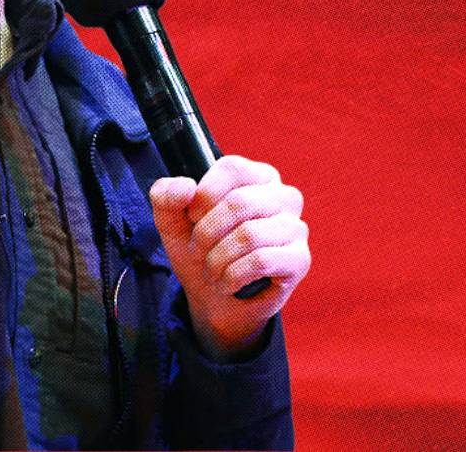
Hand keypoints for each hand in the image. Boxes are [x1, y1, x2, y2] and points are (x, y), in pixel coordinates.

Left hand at [149, 155, 310, 359]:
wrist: (213, 297)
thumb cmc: (198, 249)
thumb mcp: (171, 220)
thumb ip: (166, 195)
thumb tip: (186, 186)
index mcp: (254, 175)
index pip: (233, 168)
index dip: (205, 194)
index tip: (191, 217)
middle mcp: (282, 196)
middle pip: (239, 203)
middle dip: (206, 233)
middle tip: (196, 251)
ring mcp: (295, 228)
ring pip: (249, 234)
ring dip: (217, 259)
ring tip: (211, 269)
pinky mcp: (300, 259)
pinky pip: (262, 261)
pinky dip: (233, 275)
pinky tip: (228, 283)